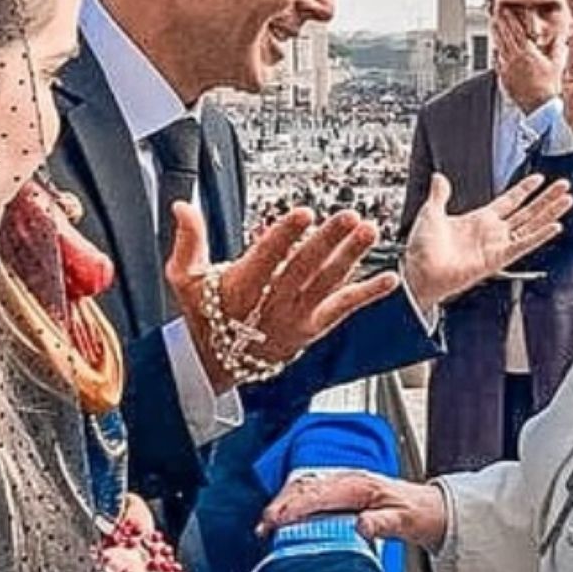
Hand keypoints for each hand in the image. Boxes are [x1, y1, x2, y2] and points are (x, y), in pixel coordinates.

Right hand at [166, 203, 399, 392]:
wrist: (215, 364)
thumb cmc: (203, 315)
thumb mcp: (185, 278)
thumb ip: (188, 240)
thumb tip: (183, 207)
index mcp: (240, 289)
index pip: (264, 259)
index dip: (284, 236)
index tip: (302, 213)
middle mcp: (271, 305)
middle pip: (303, 270)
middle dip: (326, 241)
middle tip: (347, 216)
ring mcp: (296, 318)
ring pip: (326, 284)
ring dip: (350, 257)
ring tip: (368, 232)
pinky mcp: (313, 328)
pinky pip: (343, 309)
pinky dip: (367, 294)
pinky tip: (389, 279)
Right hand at [257, 470, 447, 551]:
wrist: (428, 508)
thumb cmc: (417, 513)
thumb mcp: (406, 521)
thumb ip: (384, 523)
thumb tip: (362, 525)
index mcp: (360, 485)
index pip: (319, 493)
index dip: (294, 506)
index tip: (276, 520)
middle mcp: (348, 480)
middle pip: (305, 486)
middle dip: (281, 504)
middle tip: (263, 526)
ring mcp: (343, 484)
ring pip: (305, 487)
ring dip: (283, 503)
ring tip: (266, 524)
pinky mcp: (341, 491)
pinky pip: (311, 492)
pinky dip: (293, 502)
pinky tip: (283, 516)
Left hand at [401, 173, 572, 312]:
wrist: (418, 273)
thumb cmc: (422, 250)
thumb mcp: (430, 213)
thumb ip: (439, 195)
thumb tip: (439, 177)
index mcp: (478, 220)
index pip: (509, 201)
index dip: (524, 190)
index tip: (539, 178)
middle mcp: (492, 233)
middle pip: (527, 212)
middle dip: (546, 198)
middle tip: (564, 186)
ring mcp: (496, 246)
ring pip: (531, 225)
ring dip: (549, 213)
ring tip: (567, 200)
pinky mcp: (497, 259)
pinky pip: (522, 245)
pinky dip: (539, 236)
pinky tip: (554, 226)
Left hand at [492, 12, 563, 113]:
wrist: (540, 106)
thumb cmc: (549, 87)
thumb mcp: (557, 64)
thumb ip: (558, 47)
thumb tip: (560, 36)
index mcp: (528, 53)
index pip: (517, 31)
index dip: (511, 19)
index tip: (507, 11)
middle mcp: (516, 58)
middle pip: (506, 36)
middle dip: (501, 23)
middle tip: (497, 13)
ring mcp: (508, 68)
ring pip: (500, 46)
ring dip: (495, 34)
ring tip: (493, 25)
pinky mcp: (504, 77)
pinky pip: (497, 61)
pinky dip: (495, 52)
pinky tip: (494, 48)